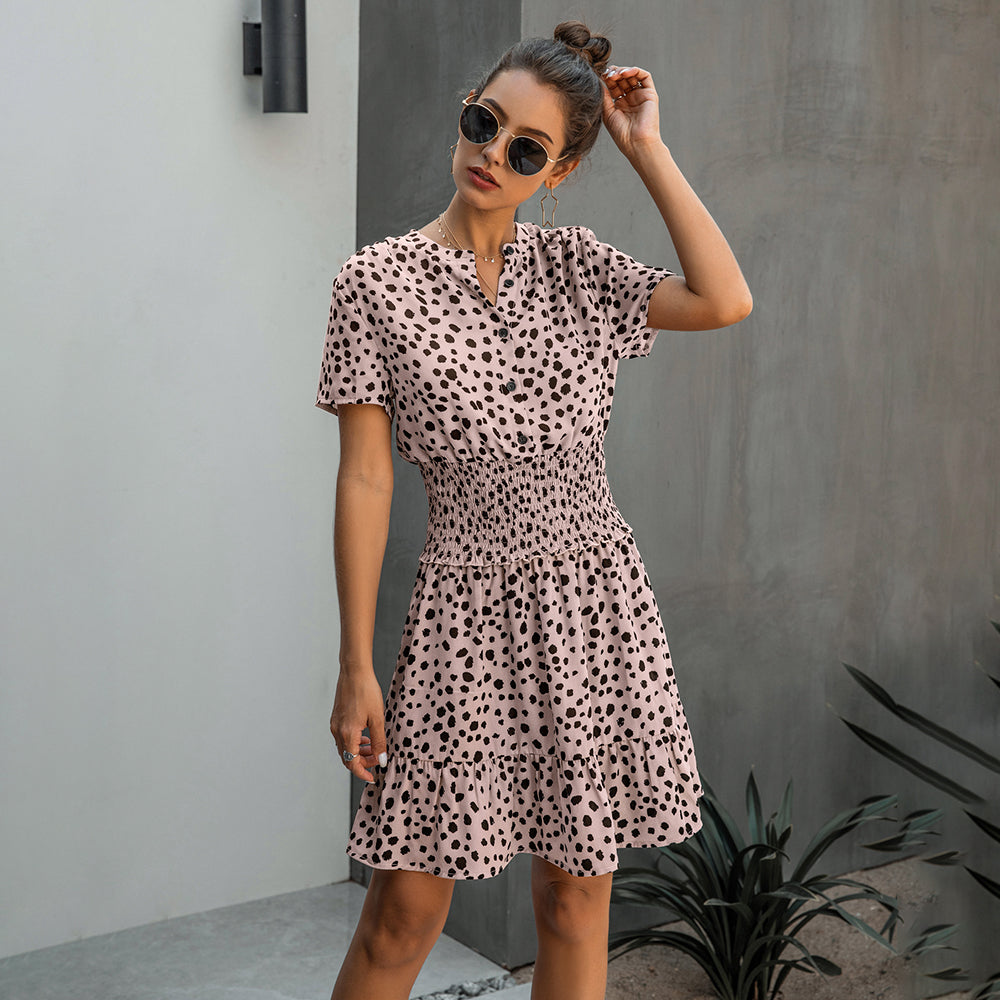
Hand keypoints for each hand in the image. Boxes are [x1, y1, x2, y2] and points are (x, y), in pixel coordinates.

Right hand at [330, 669, 386, 783]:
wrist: (354, 671)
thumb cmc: (366, 691)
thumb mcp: (378, 718)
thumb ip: (379, 741)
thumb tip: (382, 760)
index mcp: (347, 733)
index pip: (352, 763)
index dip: (363, 772)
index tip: (373, 777)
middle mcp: (337, 731)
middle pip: (347, 757)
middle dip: (362, 762)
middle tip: (378, 760)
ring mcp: (335, 724)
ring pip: (345, 747)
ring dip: (359, 752)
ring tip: (374, 748)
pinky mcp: (336, 718)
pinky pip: (343, 737)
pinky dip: (354, 742)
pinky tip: (366, 736)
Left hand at [600, 65, 662, 156]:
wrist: (637, 143)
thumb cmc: (621, 134)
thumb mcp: (607, 113)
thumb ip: (604, 97)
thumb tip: (599, 81)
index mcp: (620, 105)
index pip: (614, 86)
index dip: (607, 79)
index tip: (600, 76)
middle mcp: (631, 99)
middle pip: (622, 79)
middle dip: (614, 73)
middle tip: (607, 74)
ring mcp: (640, 96)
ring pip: (633, 76)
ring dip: (623, 71)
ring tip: (615, 74)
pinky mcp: (650, 94)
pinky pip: (645, 77)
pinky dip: (635, 71)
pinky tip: (625, 73)